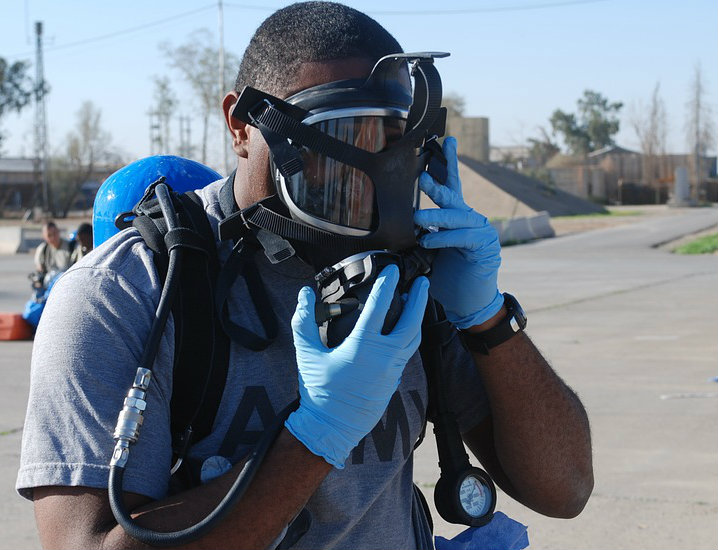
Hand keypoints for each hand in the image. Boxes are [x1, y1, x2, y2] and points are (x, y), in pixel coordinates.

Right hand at [285, 265, 428, 467]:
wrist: (332, 428)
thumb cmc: (319, 391)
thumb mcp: (306, 354)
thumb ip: (303, 321)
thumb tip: (305, 295)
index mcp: (362, 347)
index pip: (379, 307)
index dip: (387, 285)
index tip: (393, 271)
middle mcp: (383, 357)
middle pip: (410, 322)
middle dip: (419, 299)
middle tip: (423, 282)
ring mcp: (391, 370)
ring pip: (412, 339)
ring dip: (417, 318)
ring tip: (417, 302)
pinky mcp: (393, 382)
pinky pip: (406, 353)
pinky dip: (409, 337)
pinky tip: (404, 331)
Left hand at [413, 136, 503, 328]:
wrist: (467, 305)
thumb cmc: (445, 279)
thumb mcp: (426, 254)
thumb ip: (417, 236)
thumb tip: (392, 225)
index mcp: (456, 218)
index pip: (452, 185)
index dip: (448, 162)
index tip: (444, 140)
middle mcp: (469, 220)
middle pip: (454, 195)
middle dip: (440, 182)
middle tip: (425, 174)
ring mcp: (480, 232)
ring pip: (457, 216)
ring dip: (437, 215)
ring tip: (417, 217)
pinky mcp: (485, 247)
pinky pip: (464, 237)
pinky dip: (446, 237)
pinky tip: (430, 239)